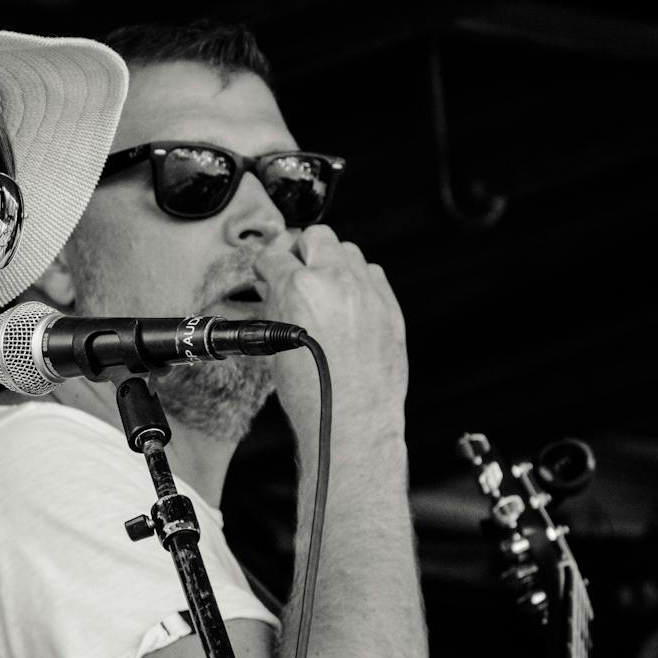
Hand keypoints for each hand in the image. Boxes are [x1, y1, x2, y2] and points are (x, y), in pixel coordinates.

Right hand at [252, 227, 406, 444]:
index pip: (274, 254)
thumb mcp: (277, 344)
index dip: (267, 265)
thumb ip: (275, 305)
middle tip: (296, 271)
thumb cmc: (312, 394)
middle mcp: (336, 283)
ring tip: (324, 289)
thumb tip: (273, 287)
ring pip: (349, 251)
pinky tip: (349, 303)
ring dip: (333, 263)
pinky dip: (359, 281)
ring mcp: (367, 293)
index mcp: (299, 289)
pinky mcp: (389, 306)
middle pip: (317, 236)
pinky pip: (373, 274)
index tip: (268, 272)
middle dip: (302, 251)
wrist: (350, 421)